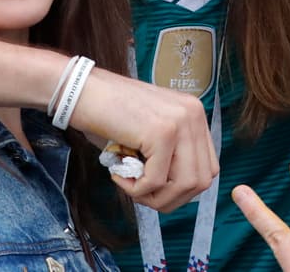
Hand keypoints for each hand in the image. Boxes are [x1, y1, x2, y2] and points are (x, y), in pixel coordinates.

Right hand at [68, 67, 217, 210]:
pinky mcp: (161, 132)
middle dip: (170, 199)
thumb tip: (175, 193)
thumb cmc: (108, 113)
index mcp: (193, 113)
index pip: (208, 167)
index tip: (155, 189)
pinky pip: (156, 181)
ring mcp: (180, 122)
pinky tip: (118, 175)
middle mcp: (193, 114)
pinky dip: (136, 189)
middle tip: (140, 193)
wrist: (81, 90)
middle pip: (201, 180)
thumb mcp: (150, 131)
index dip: (181, 189)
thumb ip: (170, 155)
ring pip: (184, 185)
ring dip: (154, 197)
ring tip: (130, 186)